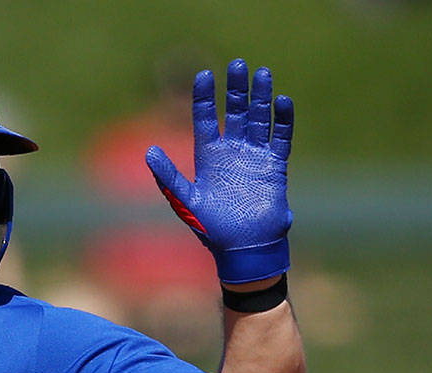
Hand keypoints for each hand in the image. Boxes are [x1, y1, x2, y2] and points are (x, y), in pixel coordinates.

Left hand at [146, 59, 292, 283]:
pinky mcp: (274, 167)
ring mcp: (254, 157)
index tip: (204, 75)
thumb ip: (168, 177)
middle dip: (236, 89)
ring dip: (260, 97)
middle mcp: (232, 152)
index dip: (205, 98)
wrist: (243, 249)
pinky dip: (283, 120)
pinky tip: (283, 101)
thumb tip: (149, 152)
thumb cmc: (212, 228)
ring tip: (261, 73)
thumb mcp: (185, 201)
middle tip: (238, 64)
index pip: (206, 119)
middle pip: (234, 112)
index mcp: (208, 157)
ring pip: (259, 119)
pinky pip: (280, 137)